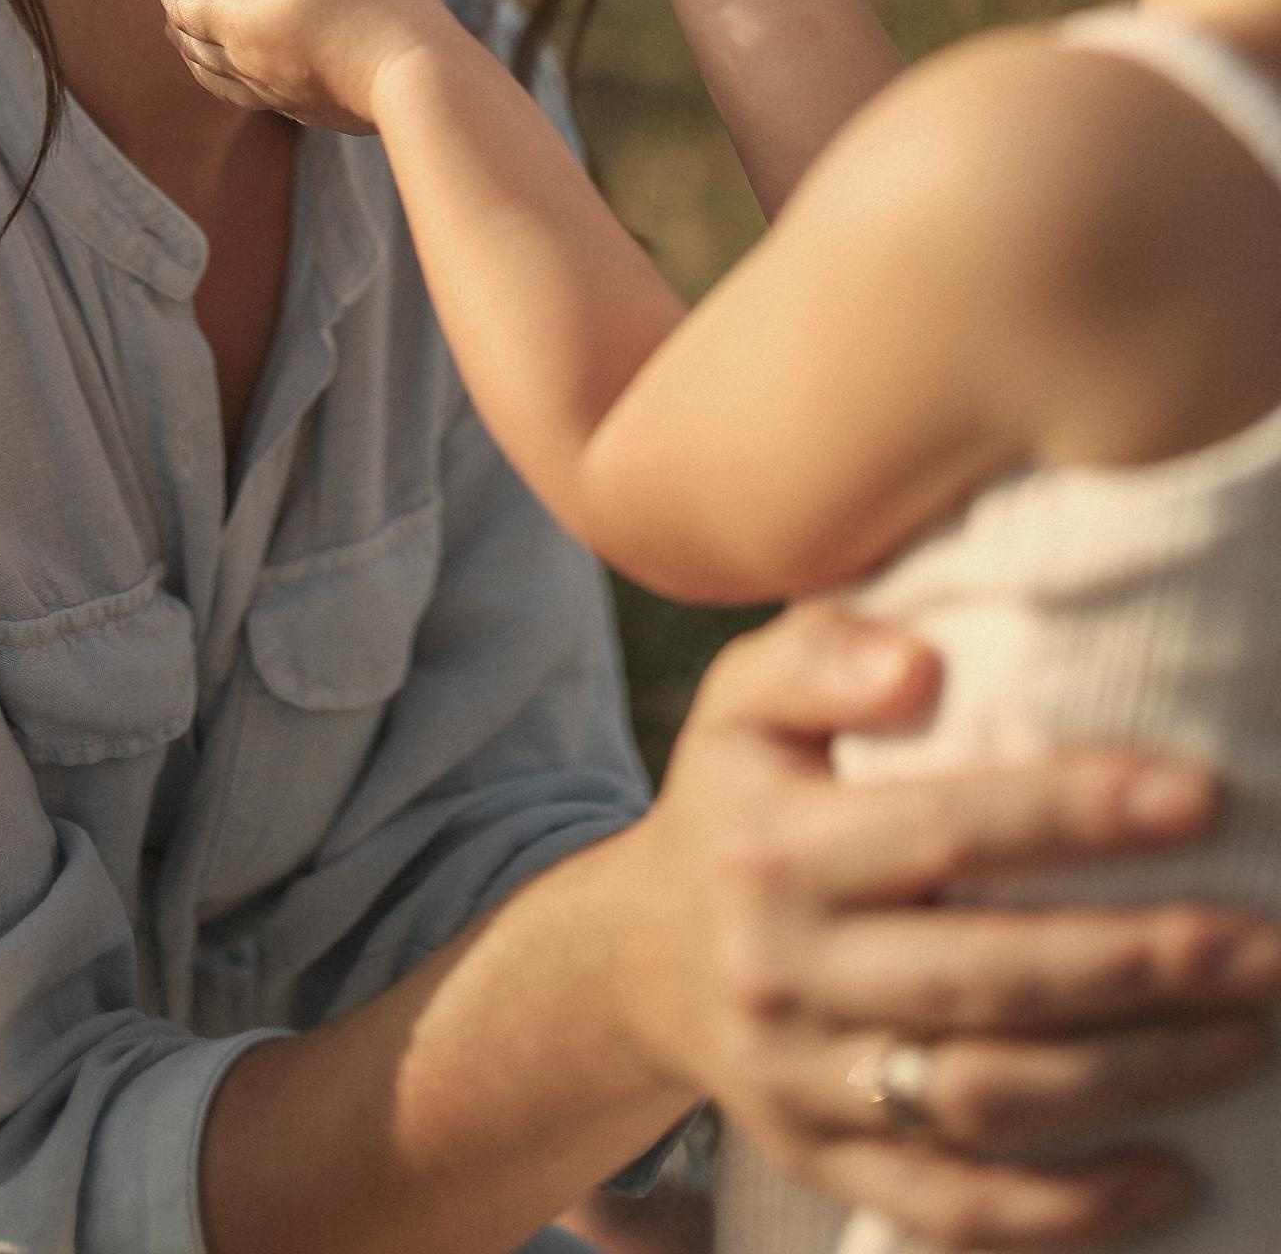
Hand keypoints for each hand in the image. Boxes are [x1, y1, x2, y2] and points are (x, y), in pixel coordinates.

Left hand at [153, 0, 459, 133]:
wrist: (421, 79)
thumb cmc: (367, 3)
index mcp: (236, 23)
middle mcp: (246, 65)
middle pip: (189, 40)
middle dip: (174, 7)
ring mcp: (278, 93)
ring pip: (213, 73)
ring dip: (192, 45)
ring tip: (189, 27)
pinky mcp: (310, 109)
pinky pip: (245, 92)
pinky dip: (224, 71)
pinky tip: (243, 64)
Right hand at [615, 604, 1279, 1244]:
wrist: (632, 960)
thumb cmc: (733, 802)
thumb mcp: (739, 700)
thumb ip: (821, 652)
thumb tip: (921, 664)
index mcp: (774, 848)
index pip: (942, 830)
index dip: (1072, 814)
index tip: (1199, 797)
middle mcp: (784, 969)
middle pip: (984, 979)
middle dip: (1139, 964)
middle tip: (1266, 945)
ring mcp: (803, 1082)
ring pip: (986, 1100)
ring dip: (1132, 1075)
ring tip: (1247, 1034)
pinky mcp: (824, 1164)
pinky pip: (953, 1210)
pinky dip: (1067, 1209)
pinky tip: (1169, 1175)